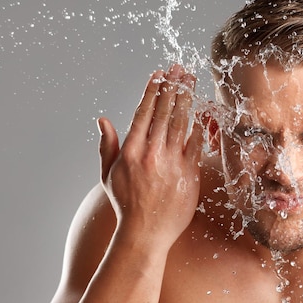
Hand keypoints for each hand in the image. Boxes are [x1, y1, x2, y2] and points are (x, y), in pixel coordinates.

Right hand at [97, 64, 202, 245]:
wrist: (145, 233)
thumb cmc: (125, 205)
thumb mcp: (107, 175)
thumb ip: (106, 145)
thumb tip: (102, 120)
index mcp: (131, 151)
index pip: (144, 112)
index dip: (153, 91)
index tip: (159, 74)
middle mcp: (151, 154)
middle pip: (165, 112)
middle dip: (173, 86)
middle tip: (179, 69)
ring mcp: (172, 163)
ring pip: (181, 123)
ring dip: (187, 99)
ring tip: (191, 81)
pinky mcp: (189, 174)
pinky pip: (195, 144)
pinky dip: (197, 126)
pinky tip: (200, 111)